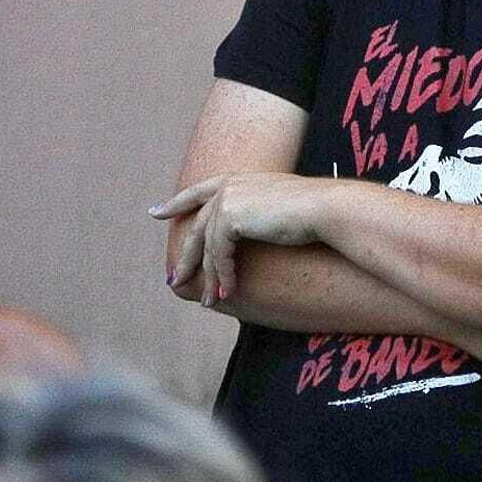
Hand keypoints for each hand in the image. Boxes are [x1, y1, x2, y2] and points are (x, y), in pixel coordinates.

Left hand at [150, 173, 330, 305]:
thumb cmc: (313, 212)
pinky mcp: (229, 217)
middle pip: (197, 228)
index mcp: (238, 179)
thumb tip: (243, 233)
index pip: (198, 191)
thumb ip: (254, 214)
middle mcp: (228, 185)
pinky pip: (218, 255)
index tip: (156, 213)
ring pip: (206, 247)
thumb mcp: (276, 209)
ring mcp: (227, 200)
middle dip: (186, 259)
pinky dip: (223, 277)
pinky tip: (227, 294)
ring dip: (209, 278)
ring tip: (208, 302)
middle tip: (174, 281)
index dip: (176, 203)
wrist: (325, 209)